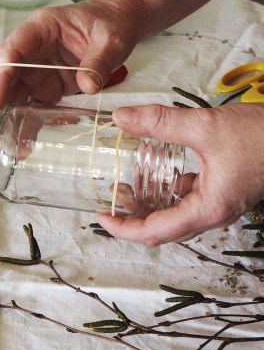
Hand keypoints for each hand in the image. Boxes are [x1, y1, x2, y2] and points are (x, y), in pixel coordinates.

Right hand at [0, 0, 146, 150]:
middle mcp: (31, 51)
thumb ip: (100, 60)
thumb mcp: (111, 39)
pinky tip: (19, 146)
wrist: (119, 22)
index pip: (10, 52)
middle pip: (1, 77)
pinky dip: (23, 126)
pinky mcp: (46, 87)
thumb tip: (87, 86)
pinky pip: (29, 107)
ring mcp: (36, 70)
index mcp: (41, 30)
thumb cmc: (111, 22)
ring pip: (9, 96)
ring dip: (0, 121)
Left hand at [98, 103, 263, 244]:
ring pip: (174, 216)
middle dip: (133, 218)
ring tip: (127, 185)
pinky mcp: (222, 192)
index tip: (102, 216)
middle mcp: (211, 214)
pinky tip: (160, 171)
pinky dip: (169, 191)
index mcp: (207, 209)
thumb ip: (160, 122)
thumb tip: (121, 117)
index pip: (154, 232)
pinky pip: (189, 200)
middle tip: (111, 200)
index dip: (124, 229)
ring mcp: (218, 205)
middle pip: (162, 230)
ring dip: (149, 205)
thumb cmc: (262, 136)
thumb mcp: (205, 126)